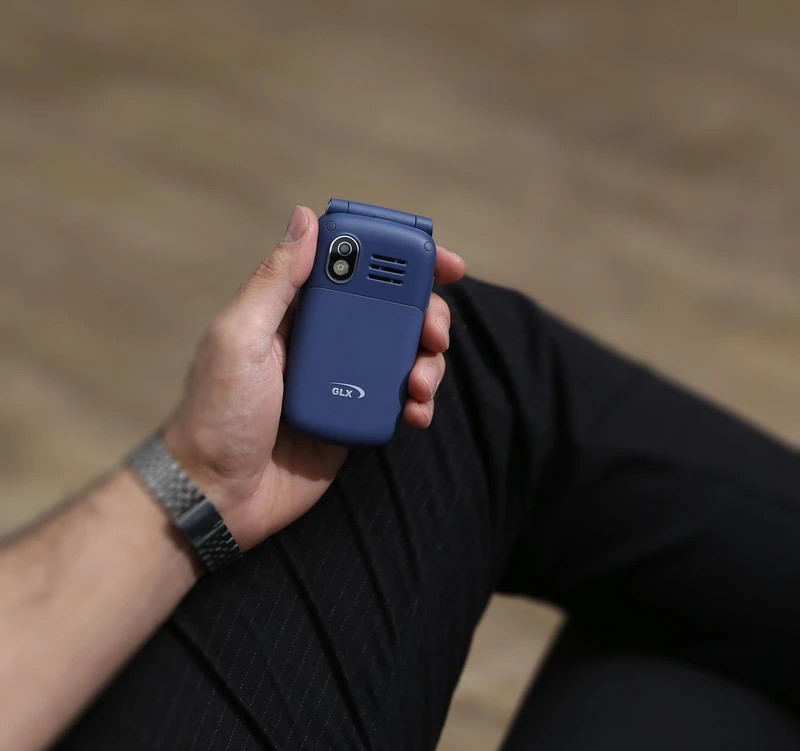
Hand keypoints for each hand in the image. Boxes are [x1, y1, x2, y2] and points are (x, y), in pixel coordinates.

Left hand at [163, 206, 465, 549]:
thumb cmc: (217, 414)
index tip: (437, 259)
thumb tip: (305, 218)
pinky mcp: (354, 416)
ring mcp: (342, 380)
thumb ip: (276, 281)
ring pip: (402, 353)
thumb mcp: (240, 338)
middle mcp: (322, 339)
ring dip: (427, 361)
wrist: (217, 495)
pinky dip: (418, 401)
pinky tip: (416, 412)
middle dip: (426, 313)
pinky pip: (399, 399)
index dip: (397, 257)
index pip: (353, 266)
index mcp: (293, 310)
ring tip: (421, 382)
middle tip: (435, 330)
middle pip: (391, 309)